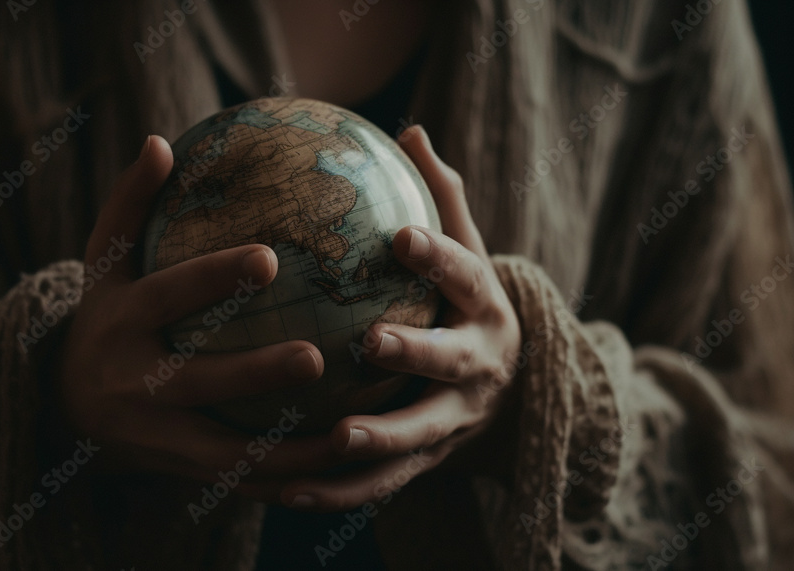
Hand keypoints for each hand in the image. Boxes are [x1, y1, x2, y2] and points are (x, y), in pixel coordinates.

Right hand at [56, 135, 339, 482]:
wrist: (64, 407)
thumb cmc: (104, 315)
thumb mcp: (104, 262)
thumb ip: (131, 205)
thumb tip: (161, 142)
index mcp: (119, 322)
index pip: (167, 297)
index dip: (212, 279)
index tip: (269, 257)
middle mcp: (133, 383)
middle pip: (196, 383)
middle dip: (254, 374)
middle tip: (318, 356)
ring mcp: (154, 435)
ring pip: (224, 454)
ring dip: (287, 452)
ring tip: (350, 435)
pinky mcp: (177, 470)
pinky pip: (237, 482)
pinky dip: (284, 481)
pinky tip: (338, 468)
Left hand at [264, 126, 522, 511]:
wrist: (514, 388)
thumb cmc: (467, 303)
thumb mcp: (467, 252)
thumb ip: (442, 199)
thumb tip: (409, 128)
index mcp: (482, 305)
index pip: (463, 273)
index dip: (436, 256)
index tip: (401, 236)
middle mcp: (479, 364)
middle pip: (451, 360)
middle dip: (416, 353)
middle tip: (370, 343)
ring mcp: (458, 418)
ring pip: (423, 433)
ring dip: (382, 440)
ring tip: (335, 440)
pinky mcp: (434, 461)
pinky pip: (388, 482)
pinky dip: (344, 492)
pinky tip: (292, 494)